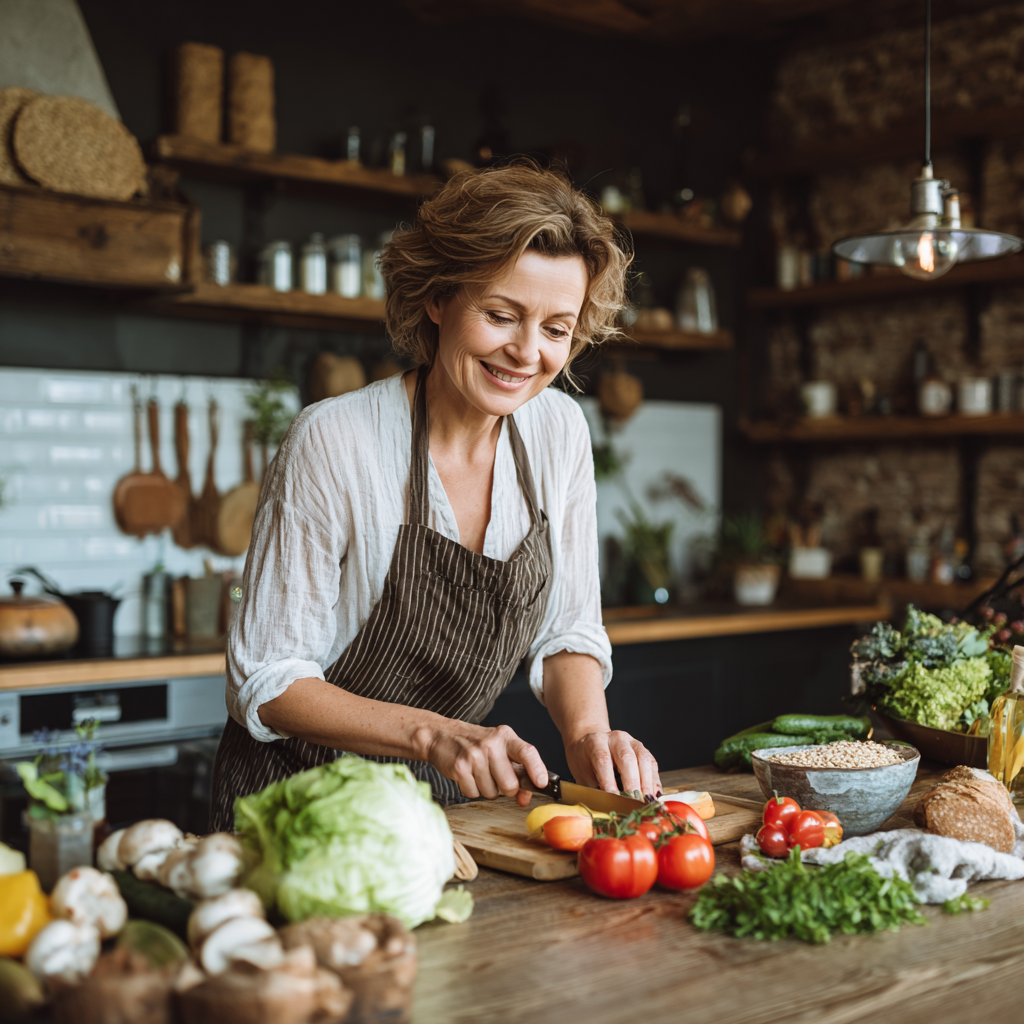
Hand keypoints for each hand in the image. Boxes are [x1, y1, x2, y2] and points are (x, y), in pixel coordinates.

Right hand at [421, 720, 547, 804]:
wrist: (441, 734)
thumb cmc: (475, 744)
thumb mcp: (498, 748)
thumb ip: (515, 769)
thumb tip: (525, 798)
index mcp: (505, 736)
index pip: (527, 752)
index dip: (537, 769)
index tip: (542, 783)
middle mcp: (491, 744)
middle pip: (510, 784)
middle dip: (506, 790)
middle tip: (496, 778)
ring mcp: (474, 755)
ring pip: (491, 793)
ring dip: (486, 789)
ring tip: (478, 773)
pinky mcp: (459, 767)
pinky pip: (473, 793)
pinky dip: (471, 790)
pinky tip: (467, 775)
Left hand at [565, 730, 659, 797]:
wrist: (589, 743)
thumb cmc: (585, 761)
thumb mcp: (583, 774)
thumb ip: (595, 789)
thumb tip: (608, 808)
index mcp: (596, 742)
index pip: (603, 760)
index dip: (609, 780)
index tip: (614, 798)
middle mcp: (616, 738)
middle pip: (627, 758)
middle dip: (632, 783)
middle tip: (635, 802)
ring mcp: (631, 742)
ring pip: (644, 759)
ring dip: (647, 782)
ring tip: (646, 801)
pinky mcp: (642, 749)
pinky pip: (652, 763)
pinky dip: (654, 780)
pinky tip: (653, 794)